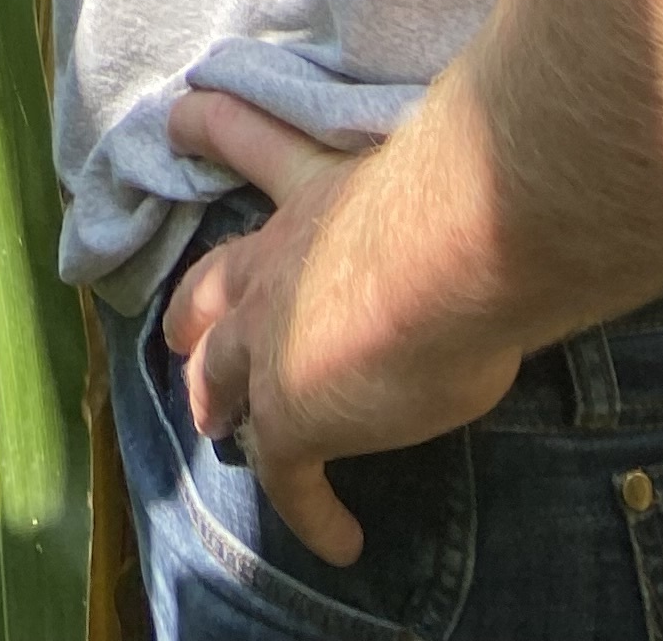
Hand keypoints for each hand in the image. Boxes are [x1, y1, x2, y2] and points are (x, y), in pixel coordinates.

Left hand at [163, 91, 522, 567]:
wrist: (445, 250)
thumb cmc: (456, 197)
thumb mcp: (430, 179)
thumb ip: (434, 194)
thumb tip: (485, 204)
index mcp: (314, 194)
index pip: (251, 146)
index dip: (212, 129)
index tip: (179, 119)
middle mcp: (279, 263)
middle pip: (213, 284)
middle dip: (194, 308)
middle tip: (178, 330)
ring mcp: (270, 341)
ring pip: (219, 372)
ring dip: (214, 395)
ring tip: (212, 420)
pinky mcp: (290, 417)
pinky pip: (287, 477)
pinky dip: (310, 512)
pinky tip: (339, 542)